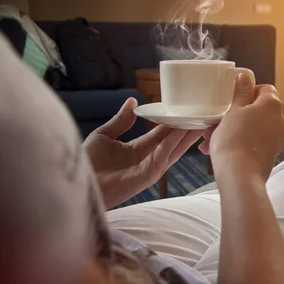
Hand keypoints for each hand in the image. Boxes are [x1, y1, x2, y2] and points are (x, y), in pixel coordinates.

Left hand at [84, 98, 202, 208]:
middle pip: (174, 141)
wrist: (80, 182)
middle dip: (188, 128)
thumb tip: (133, 101)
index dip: (174, 121)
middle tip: (203, 114)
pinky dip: (174, 142)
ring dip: (187, 135)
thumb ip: (121, 120)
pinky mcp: (149, 175)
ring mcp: (151, 167)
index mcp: (138, 148)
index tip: (186, 110)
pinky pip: (164, 155)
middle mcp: (148, 158)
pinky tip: (182, 130)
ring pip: (174, 148)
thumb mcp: (104, 134)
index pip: (162, 133)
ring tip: (201, 120)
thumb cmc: (88, 162)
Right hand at [199, 74, 283, 180]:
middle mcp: (280, 121)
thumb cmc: (234, 140)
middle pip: (258, 111)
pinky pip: (253, 143)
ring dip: (233, 130)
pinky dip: (239, 143)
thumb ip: (241, 93)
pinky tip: (217, 149)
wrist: (240, 176)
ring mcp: (277, 140)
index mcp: (272, 105)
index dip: (248, 91)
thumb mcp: (233, 111)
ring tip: (210, 138)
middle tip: (217, 120)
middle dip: (236, 114)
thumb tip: (245, 77)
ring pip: (253, 128)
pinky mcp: (270, 155)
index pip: (265, 89)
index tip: (233, 98)